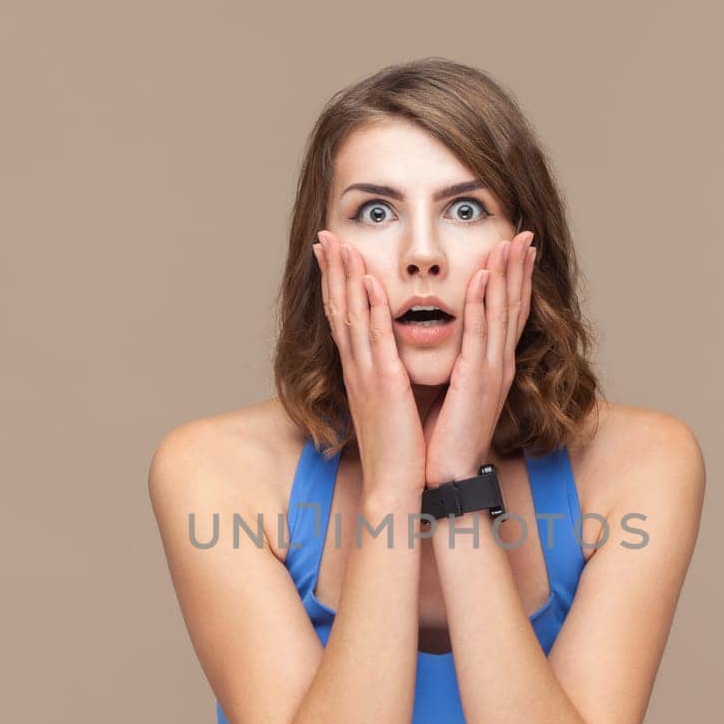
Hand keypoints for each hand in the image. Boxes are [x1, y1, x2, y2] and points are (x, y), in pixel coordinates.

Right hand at [313, 230, 427, 501]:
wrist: (396, 487)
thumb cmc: (398, 452)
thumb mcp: (391, 407)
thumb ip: (388, 381)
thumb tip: (393, 363)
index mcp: (360, 375)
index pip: (344, 321)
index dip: (336, 286)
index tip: (331, 256)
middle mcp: (357, 371)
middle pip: (339, 311)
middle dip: (332, 272)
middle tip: (325, 236)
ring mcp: (367, 377)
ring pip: (352, 318)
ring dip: (346, 279)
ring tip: (340, 244)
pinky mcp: (385, 386)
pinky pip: (376, 340)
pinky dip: (371, 309)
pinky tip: (370, 282)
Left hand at [422, 231, 536, 485]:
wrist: (446, 476)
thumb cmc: (445, 439)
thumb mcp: (455, 393)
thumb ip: (458, 367)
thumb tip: (452, 348)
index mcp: (493, 367)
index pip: (507, 314)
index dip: (515, 280)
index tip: (517, 249)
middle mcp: (499, 365)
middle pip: (513, 306)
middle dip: (519, 268)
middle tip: (524, 232)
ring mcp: (492, 373)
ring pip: (501, 313)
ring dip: (505, 275)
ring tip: (508, 241)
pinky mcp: (477, 382)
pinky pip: (479, 334)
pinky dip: (481, 304)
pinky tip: (481, 277)